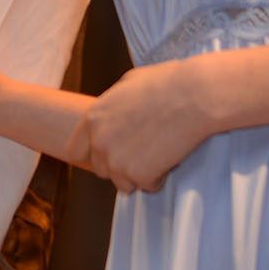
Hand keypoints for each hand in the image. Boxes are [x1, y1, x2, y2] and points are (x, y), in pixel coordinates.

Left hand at [71, 59, 220, 192]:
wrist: (194, 95)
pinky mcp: (140, 175)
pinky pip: (148, 186)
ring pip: (123, 183)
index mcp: (92, 119)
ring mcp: (118, 162)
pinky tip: (170, 156)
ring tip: (158, 151)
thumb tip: (112, 117)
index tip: (109, 153)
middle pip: (101, 170)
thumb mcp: (126, 85)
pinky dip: (159, 177)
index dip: (92, 154)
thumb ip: (111, 108)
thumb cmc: (166, 83)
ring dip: (139, 173)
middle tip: (143, 150)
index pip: (75, 151)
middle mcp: (100, 143)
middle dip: (119, 164)